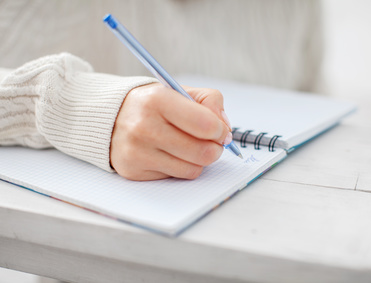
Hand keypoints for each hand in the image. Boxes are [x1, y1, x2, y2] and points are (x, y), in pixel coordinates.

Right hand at [110, 83, 231, 180]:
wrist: (111, 117)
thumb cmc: (152, 104)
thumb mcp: (179, 90)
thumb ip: (209, 101)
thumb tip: (224, 128)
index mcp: (157, 100)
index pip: (205, 124)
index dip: (221, 130)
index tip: (220, 130)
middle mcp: (144, 126)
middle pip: (202, 151)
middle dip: (215, 149)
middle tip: (213, 143)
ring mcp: (137, 152)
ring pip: (193, 169)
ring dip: (200, 160)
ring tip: (192, 147)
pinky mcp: (134, 171)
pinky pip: (176, 177)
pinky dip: (182, 167)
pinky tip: (172, 154)